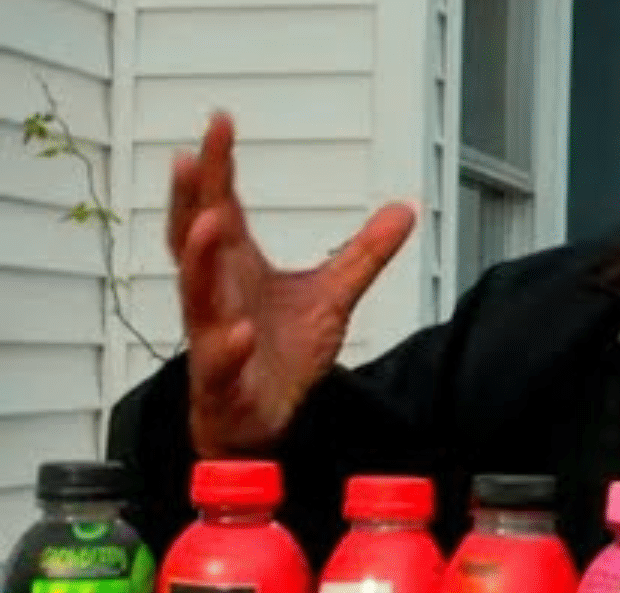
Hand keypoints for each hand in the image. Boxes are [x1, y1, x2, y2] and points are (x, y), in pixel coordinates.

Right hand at [170, 112, 415, 457]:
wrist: (264, 418)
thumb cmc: (282, 351)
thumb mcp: (333, 295)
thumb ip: (364, 252)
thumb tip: (405, 209)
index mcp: (236, 267)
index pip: (221, 206)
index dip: (218, 167)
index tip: (220, 122)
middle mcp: (217, 294)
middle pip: (193, 240)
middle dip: (190, 199)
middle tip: (191, 159)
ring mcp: (214, 336)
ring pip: (196, 295)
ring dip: (200, 259)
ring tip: (210, 222)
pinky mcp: (224, 381)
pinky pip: (220, 363)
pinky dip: (229, 347)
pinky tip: (241, 331)